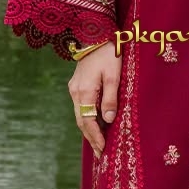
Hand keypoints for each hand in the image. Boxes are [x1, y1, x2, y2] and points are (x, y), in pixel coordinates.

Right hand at [68, 43, 121, 158]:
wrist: (95, 34)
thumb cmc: (108, 53)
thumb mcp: (114, 75)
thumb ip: (111, 98)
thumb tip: (108, 119)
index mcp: (84, 91)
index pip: (88, 121)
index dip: (96, 137)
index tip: (103, 150)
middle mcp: (75, 92)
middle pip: (82, 121)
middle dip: (91, 138)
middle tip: (101, 154)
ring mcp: (75, 88)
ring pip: (81, 115)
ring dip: (89, 130)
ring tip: (100, 144)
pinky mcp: (77, 85)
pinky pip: (82, 107)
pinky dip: (88, 119)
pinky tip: (96, 125)